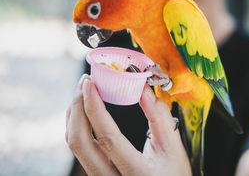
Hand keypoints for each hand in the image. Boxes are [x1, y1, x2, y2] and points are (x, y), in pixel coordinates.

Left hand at [65, 74, 191, 175]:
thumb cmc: (172, 174)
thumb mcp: (173, 149)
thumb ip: (160, 117)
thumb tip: (143, 88)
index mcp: (136, 173)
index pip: (107, 138)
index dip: (95, 108)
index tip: (91, 84)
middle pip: (80, 142)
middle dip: (78, 107)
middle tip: (87, 81)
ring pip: (75, 144)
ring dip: (76, 113)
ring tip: (86, 89)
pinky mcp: (95, 172)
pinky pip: (79, 146)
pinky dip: (79, 123)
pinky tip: (86, 108)